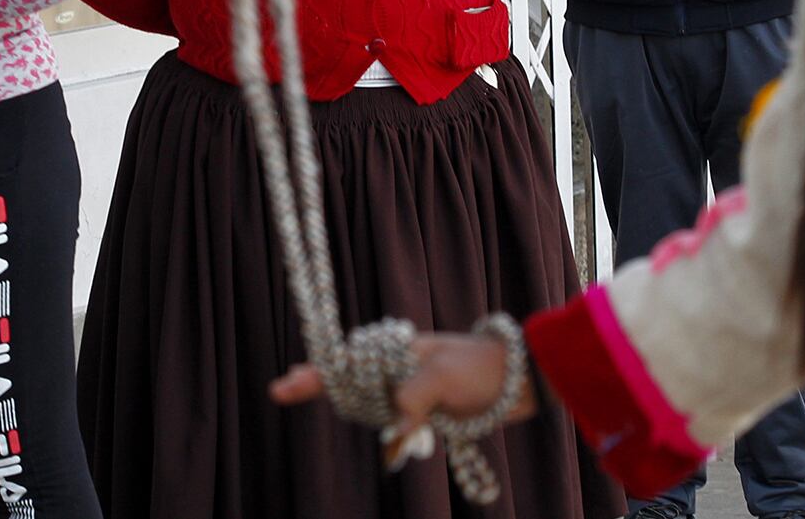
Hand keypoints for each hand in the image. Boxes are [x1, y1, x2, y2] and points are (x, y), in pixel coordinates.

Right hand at [271, 333, 538, 466]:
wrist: (522, 379)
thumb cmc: (481, 367)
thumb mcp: (444, 377)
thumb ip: (412, 398)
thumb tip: (393, 433)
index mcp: (399, 351)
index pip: (348, 360)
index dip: (314, 373)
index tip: (282, 385)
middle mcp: (401, 369)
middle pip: (353, 384)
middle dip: (329, 389)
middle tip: (292, 390)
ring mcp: (414, 390)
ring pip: (375, 407)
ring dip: (365, 416)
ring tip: (356, 409)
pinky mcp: (429, 410)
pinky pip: (399, 426)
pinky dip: (394, 438)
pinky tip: (397, 452)